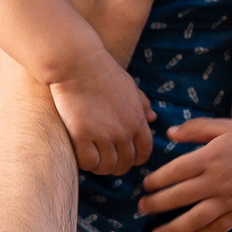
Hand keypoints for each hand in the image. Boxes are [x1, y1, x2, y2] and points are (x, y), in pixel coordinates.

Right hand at [48, 55, 155, 176]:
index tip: (124, 156)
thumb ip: (142, 104)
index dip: (135, 159)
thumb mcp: (130, 86)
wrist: (78, 64)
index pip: (144, 152)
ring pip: (106, 166)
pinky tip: (80, 154)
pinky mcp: (82, 134)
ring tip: (92, 158)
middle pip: (125, 163)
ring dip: (100, 167)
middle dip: (116, 165)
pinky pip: (88, 162)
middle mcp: (123, 131)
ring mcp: (103, 134)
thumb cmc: (103, 72)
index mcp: (137, 119)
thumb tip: (153, 118)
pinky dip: (85, 163)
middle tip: (105, 160)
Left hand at [139, 114, 231, 231]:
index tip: (145, 186)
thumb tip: (169, 133)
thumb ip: (196, 128)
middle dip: (158, 204)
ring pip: (198, 217)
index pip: (177, 171)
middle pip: (182, 196)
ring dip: (174, 229)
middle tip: (141, 208)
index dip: (158, 180)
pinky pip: (219, 226)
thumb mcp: (223, 126)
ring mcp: (231, 198)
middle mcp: (219, 179)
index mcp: (211, 156)